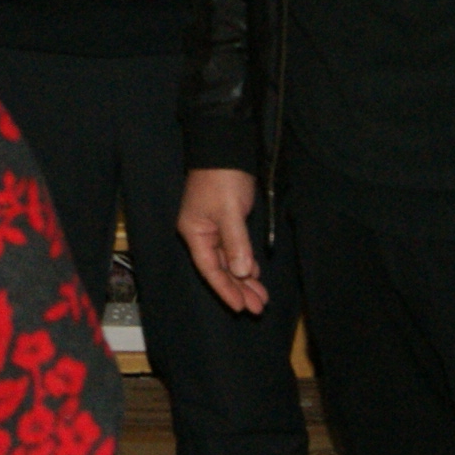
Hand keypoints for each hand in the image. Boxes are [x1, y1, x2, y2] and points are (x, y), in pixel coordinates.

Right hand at [177, 167, 265, 314]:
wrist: (225, 146)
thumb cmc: (222, 176)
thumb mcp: (230, 210)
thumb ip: (235, 242)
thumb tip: (240, 272)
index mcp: (194, 231)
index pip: (209, 268)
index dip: (224, 289)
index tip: (240, 307)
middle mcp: (201, 232)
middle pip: (219, 268)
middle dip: (238, 288)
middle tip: (257, 308)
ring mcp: (213, 227)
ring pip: (228, 260)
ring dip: (244, 278)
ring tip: (260, 297)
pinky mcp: (226, 221)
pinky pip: (234, 248)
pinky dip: (244, 262)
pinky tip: (254, 274)